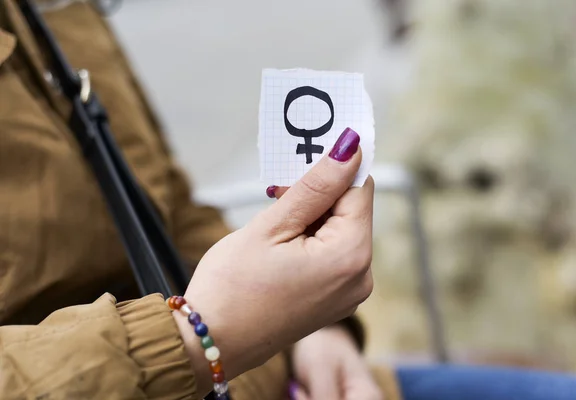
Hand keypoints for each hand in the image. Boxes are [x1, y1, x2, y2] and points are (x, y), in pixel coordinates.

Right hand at [174, 129, 374, 394]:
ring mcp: (349, 292)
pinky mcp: (335, 300)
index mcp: (349, 256)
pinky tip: (281, 244)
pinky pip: (333, 255)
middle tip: (276, 195)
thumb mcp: (272, 226)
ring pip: (341, 231)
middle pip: (351, 211)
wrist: (211, 344)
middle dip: (318, 194)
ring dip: (312, 217)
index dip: (332, 167)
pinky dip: (312, 240)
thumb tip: (349, 148)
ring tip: (274, 225)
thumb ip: (316, 186)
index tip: (303, 158)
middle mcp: (360, 277)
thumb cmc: (232, 288)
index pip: (358, 188)